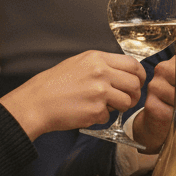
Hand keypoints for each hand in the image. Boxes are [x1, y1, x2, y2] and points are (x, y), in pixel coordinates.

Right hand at [0, 51, 144, 138]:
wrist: (36, 102)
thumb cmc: (54, 84)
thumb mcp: (79, 63)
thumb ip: (102, 65)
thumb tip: (123, 72)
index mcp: (97, 58)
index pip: (132, 64)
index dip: (139, 75)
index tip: (137, 82)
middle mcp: (100, 72)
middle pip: (134, 83)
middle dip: (134, 94)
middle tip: (126, 100)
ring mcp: (99, 92)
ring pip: (127, 101)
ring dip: (120, 107)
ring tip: (106, 107)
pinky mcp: (95, 110)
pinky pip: (109, 116)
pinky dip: (101, 117)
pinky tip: (86, 112)